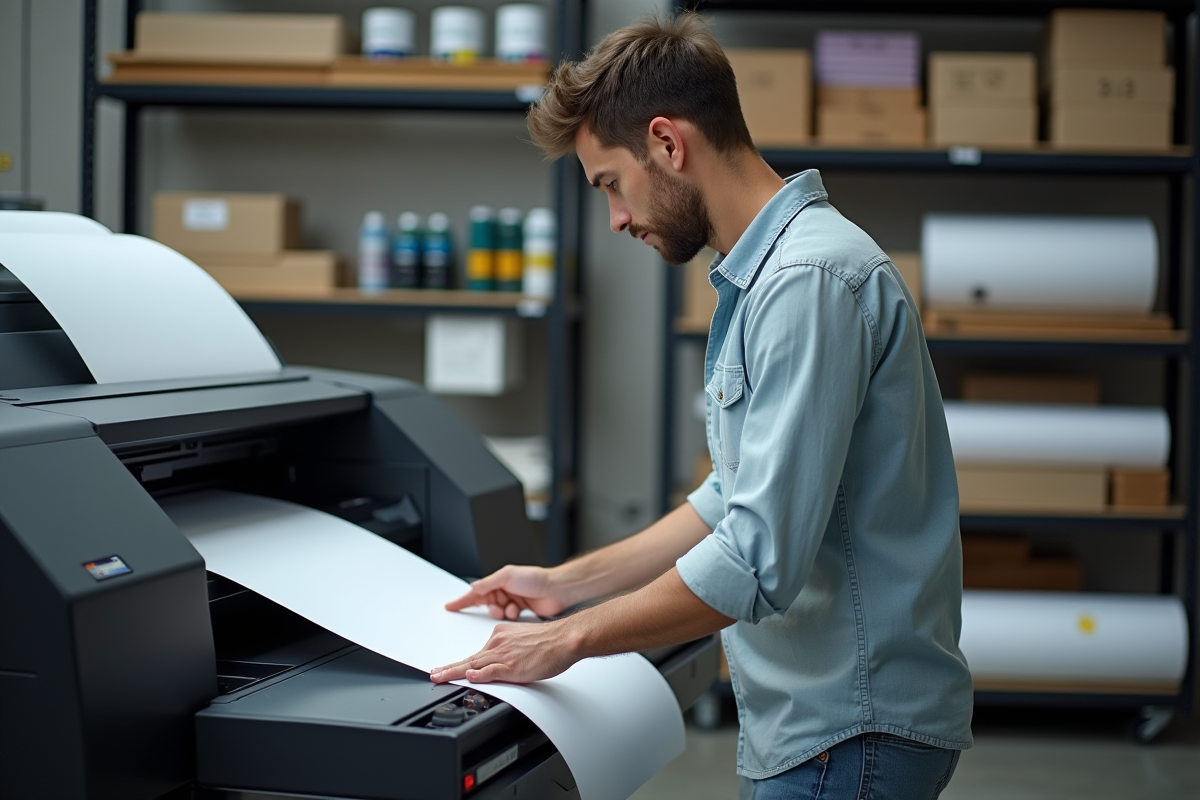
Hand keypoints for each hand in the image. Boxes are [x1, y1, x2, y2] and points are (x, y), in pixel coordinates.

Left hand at [430, 619, 582, 683]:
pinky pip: (492, 671)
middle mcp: (499, 643)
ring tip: (439, 677)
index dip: (460, 663)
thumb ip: (507, 650)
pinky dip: (480, 674)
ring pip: (474, 665)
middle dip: (449, 668)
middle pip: (469, 659)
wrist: (565, 639)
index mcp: (500, 635)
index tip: (446, 668)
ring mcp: (505, 655)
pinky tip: (469, 677)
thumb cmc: (550, 642)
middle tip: (433, 673)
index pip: (476, 653)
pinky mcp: (513, 666)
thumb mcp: (522, 640)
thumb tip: (498, 663)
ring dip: (454, 671)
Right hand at [445, 565, 568, 619]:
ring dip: (502, 612)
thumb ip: (488, 583)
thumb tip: (473, 588)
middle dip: (491, 607)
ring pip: (497, 613)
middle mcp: (504, 590)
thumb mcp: (508, 576)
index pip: (475, 592)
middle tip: (498, 606)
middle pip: (486, 603)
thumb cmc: (535, 579)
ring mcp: (512, 601)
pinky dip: (511, 615)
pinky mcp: (520, 611)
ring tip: (512, 607)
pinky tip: (519, 611)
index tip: (450, 606)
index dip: (462, 600)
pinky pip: (508, 617)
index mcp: (498, 581)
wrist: (556, 590)